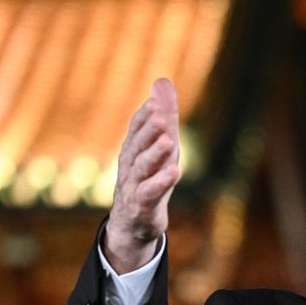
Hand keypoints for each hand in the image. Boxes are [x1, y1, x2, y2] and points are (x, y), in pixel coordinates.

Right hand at [103, 78, 180, 272]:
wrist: (133, 223)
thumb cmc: (149, 178)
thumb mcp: (159, 147)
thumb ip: (163, 116)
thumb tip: (162, 81)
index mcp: (133, 148)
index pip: (136, 128)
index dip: (146, 115)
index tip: (156, 101)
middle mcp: (130, 165)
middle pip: (139, 145)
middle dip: (149, 130)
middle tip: (161, 116)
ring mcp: (134, 186)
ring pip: (143, 167)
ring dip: (155, 154)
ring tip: (169, 142)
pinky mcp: (142, 205)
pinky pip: (150, 192)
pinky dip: (161, 182)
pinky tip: (174, 172)